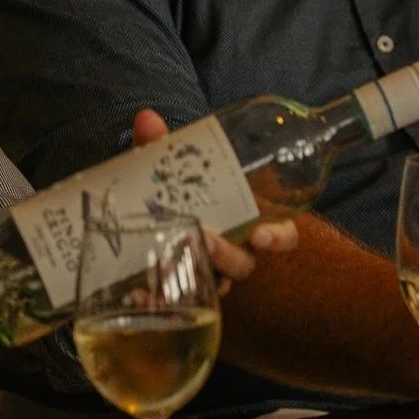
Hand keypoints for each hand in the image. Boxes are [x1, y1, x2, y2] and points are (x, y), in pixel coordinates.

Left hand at [126, 109, 298, 287]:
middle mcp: (234, 251)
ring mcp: (208, 273)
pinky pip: (175, 300)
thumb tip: (147, 118)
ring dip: (195, 278)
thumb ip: (162, 148)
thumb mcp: (173, 169)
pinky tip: (136, 296)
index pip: (281, 234)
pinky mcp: (178, 287)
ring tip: (165, 268)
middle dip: (227, 256)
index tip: (261, 235)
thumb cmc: (181, 191)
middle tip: (206, 240)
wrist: (147, 220)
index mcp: (247, 222)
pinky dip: (156, 299)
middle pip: (243, 263)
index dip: (278, 238)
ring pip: (212, 285)